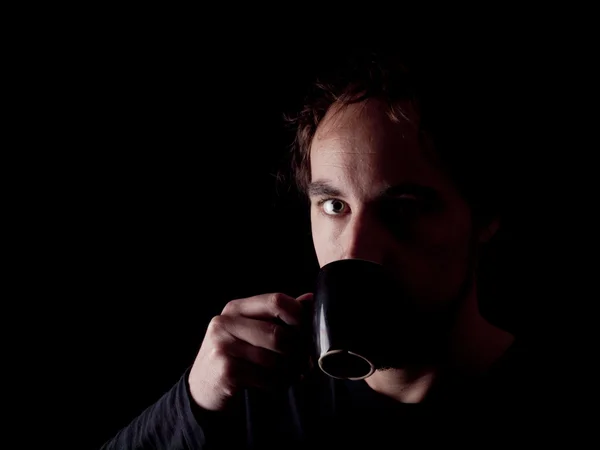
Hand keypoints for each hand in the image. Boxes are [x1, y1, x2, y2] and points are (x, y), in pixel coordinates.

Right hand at [188, 292, 313, 411]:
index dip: (299, 316)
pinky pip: (266, 378)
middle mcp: (226, 323)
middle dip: (297, 351)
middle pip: (278, 333)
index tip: (308, 331)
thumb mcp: (251, 331)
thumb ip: (278, 315)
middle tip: (305, 361)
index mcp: (236, 308)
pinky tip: (274, 384)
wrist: (202, 390)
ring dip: (288, 371)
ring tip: (290, 374)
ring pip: (274, 359)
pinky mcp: (226, 371)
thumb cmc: (234, 357)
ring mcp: (223, 346)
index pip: (276, 300)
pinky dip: (277, 384)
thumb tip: (310, 299)